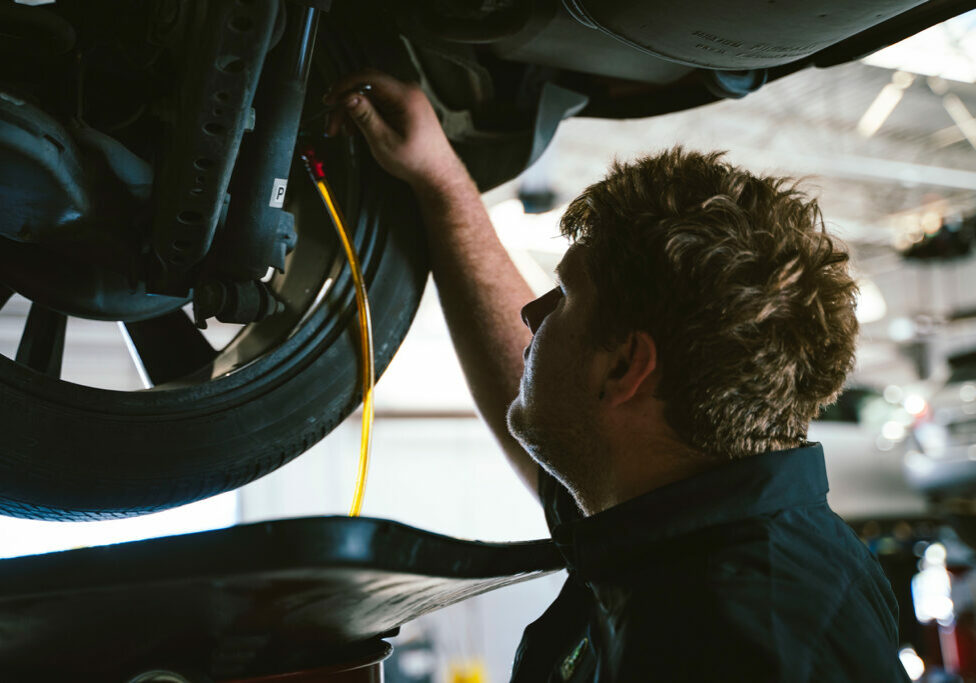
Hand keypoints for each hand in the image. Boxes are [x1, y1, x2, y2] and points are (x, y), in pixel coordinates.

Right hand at [322, 69, 466, 191]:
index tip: (330, 99)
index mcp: (405, 96)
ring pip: (368, 96)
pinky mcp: (401, 107)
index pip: (367, 77)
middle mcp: (407, 93)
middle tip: (332, 122)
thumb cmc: (417, 162)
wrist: (435, 173)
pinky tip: (356, 129)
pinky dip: (362, 115)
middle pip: (365, 86)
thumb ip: (365, 117)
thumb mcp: (384, 141)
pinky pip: (376, 103)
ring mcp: (405, 99)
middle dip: (345, 103)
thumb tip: (348, 98)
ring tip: (344, 131)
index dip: (344, 87)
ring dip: (352, 111)